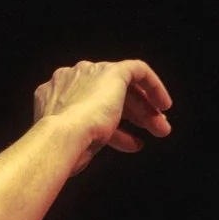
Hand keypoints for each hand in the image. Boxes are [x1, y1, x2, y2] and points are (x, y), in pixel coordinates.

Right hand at [34, 59, 172, 172]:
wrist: (61, 137)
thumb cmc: (63, 149)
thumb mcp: (73, 142)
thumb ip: (86, 135)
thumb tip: (94, 143)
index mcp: (55, 94)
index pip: (91, 106)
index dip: (115, 125)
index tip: (132, 140)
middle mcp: (70, 78)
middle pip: (109, 95)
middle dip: (134, 115)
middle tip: (152, 132)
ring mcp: (89, 73)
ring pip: (124, 87)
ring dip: (144, 109)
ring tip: (161, 130)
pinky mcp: (111, 71)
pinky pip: (137, 70)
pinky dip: (153, 85)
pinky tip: (163, 104)